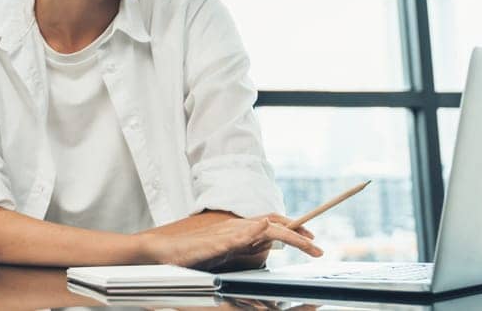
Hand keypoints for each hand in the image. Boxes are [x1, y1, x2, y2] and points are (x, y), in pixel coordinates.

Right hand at [141, 215, 321, 270]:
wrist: (163, 253)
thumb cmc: (191, 255)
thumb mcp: (224, 253)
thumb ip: (243, 250)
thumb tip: (263, 250)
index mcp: (239, 231)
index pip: (271, 226)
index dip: (293, 230)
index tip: (312, 239)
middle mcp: (236, 228)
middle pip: (274, 225)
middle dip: (298, 235)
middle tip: (318, 247)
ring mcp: (228, 234)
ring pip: (264, 229)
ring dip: (288, 235)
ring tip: (308, 243)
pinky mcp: (217, 243)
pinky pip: (241, 236)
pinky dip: (256, 232)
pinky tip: (267, 230)